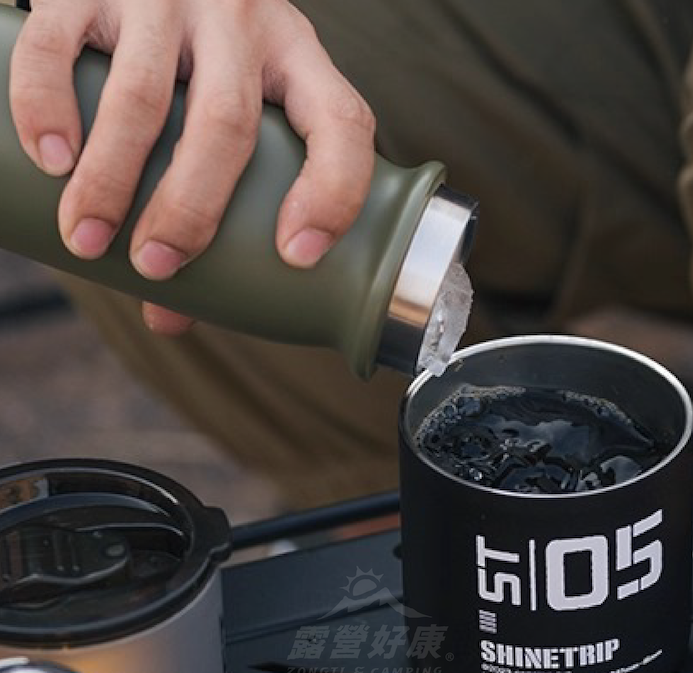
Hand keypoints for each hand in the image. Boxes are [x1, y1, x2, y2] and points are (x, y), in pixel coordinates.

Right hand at [9, 0, 374, 332]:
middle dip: (189, 209)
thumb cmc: (199, 59)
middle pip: (226, 125)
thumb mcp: (233, 103)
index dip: (333, 194)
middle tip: (154, 268)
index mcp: (298, 58)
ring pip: (143, 95)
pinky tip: (47, 159)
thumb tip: (170, 318)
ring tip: (87, 239)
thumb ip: (216, 202)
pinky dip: (47, 106)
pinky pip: (61, 44)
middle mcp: (242, 19)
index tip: (297, 257)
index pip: (342, 124)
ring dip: (111, 178)